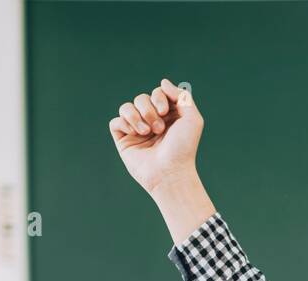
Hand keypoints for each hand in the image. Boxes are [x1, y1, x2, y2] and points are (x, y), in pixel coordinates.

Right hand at [109, 78, 203, 194]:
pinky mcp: (124, 139)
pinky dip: (125, 124)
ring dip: (137, 116)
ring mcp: (137, 130)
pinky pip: (116, 121)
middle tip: (159, 128)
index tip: (165, 111)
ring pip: (127, 107)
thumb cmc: (183, 148)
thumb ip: (182, 97)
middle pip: (141, 98)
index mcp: (168, 116)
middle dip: (149, 110)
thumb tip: (163, 82)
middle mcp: (152, 122)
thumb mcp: (192, 119)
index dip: (159, 97)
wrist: (170, 172)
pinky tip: (135, 134)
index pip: (157, 93)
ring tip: (147, 132)